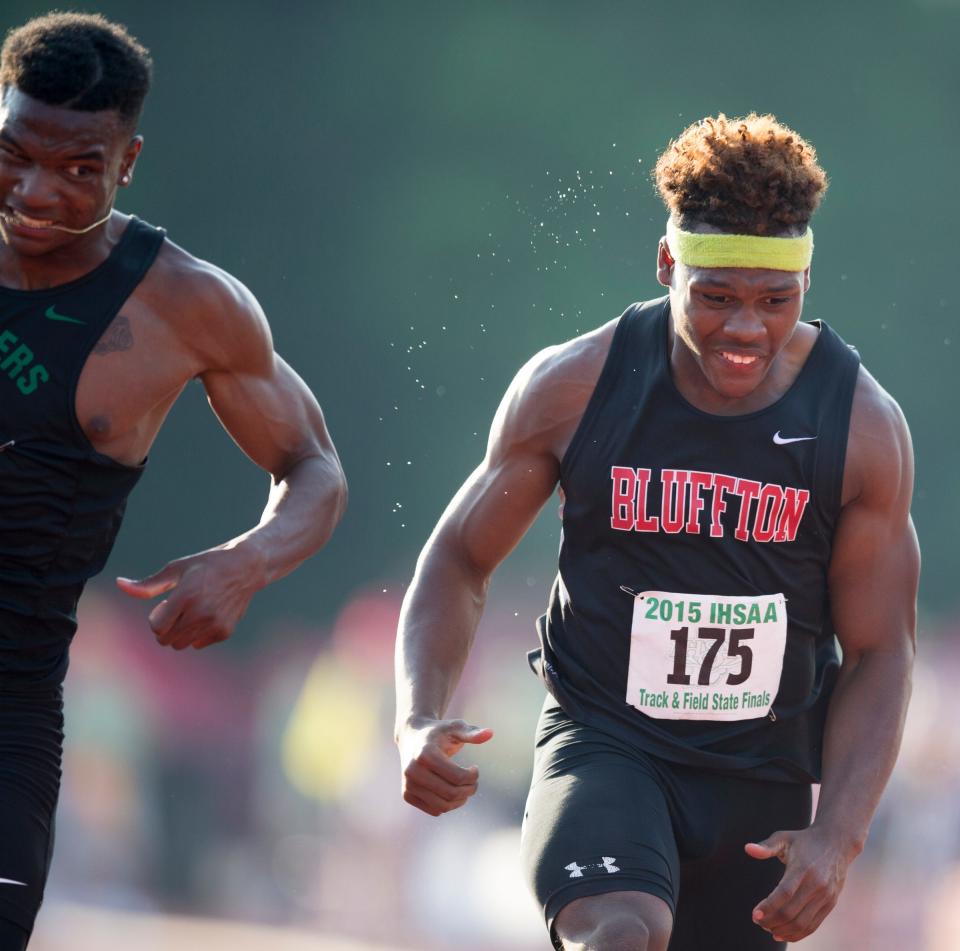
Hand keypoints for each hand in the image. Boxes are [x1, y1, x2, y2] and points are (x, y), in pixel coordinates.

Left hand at [116, 546, 262, 649]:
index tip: (166, 603)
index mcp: (186, 596)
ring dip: (181, 632)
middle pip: (166, 639)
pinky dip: (197, 634)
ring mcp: (214, 624)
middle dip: (166, 627)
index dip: (157, 617)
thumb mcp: (176, 569)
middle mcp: (200, 613)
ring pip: (181, 644)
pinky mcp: (224, 631)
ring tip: (192, 612)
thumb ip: (147, 585)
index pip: (156, 627)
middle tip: (179, 608)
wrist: (246, 567)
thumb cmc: (207, 565)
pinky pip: (198, 644)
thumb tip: (119, 584)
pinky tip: (207, 615)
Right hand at [397, 717, 493, 816]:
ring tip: (465, 787)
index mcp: (425, 754)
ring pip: (443, 807)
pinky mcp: (407, 795)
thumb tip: (490, 733)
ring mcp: (408, 784)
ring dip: (460, 800)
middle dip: (469, 789)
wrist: (412, 737)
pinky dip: (448, 804)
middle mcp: (413, 770)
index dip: (473, 776)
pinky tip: (451, 790)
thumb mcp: (455, 728)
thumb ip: (471, 733)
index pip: (457, 777)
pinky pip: (435, 810)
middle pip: (451, 793)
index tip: (475, 768)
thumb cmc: (439, 732)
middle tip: (473, 782)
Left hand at [746, 825, 856, 942]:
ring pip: (803, 923)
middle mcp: (816, 885)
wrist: (836, 843)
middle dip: (772, 921)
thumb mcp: (784, 837)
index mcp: (802, 869)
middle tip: (758, 922)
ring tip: (768, 929)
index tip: (755, 915)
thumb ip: (766, 846)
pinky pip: (814, 925)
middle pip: (792, 912)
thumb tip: (747, 848)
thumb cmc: (804, 840)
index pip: (784, 894)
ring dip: (784, 930)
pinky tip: (784, 934)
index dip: (769, 907)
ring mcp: (825, 896)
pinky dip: (798, 934)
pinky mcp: (830, 904)